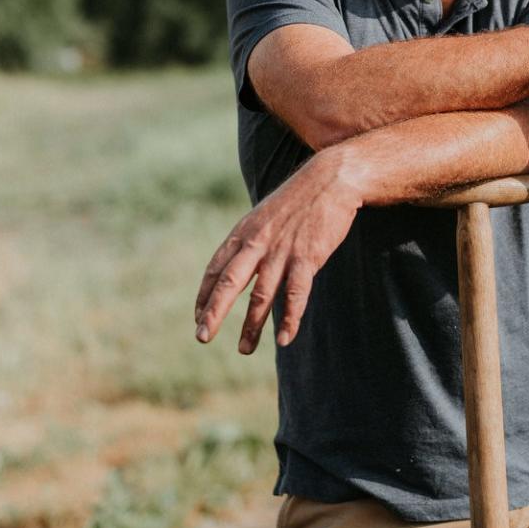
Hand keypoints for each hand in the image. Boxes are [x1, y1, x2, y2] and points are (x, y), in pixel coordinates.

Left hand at [194, 151, 362, 352]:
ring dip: (251, 325)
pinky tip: (284, 339)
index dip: (205, 294)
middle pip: (229, 283)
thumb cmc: (300, 198)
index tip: (198, 315)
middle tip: (202, 337)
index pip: (216, 268)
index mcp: (244, 232)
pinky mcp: (308, 257)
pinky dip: (289, 318)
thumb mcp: (266, 214)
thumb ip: (253, 238)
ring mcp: (282, 251)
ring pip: (261, 295)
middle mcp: (258, 243)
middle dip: (214, 312)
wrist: (331, 178)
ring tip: (245, 349)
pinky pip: (295, 294)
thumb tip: (242, 260)